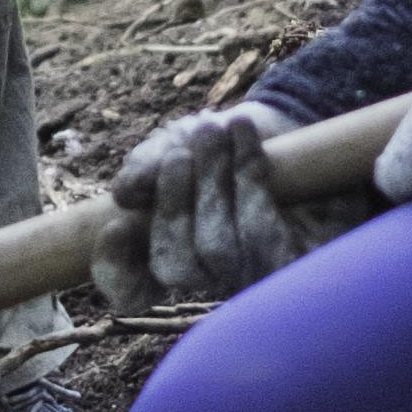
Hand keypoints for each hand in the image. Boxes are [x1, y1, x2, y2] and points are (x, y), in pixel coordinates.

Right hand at [95, 105, 353, 309]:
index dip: (116, 269)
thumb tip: (123, 194)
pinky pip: (265, 235)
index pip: (134, 290)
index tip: (114, 225)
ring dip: (212, 183)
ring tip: (217, 128)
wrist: (297, 121)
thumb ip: (148, 164)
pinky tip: (245, 138)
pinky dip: (249, 178)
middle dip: (173, 205)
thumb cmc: (228, 141)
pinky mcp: (297, 261)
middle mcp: (213, 274)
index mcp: (174, 250)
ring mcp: (255, 273)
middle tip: (181, 155)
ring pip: (218, 251)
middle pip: (176, 267)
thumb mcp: (180, 141)